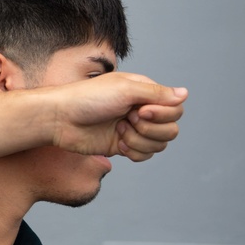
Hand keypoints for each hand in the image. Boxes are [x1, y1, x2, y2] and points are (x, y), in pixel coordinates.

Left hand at [51, 73, 187, 161]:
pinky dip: (135, 153)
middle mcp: (141, 110)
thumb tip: (185, 94)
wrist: (59, 119)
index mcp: (144, 93)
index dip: (163, 114)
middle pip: (171, 129)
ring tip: (119, 132)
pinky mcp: (122, 145)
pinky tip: (118, 144)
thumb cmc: (88, 98)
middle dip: (151, 129)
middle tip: (127, 121)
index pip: (175, 108)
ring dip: (140, 141)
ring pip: (158, 145)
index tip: (139, 111)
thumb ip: (156, 93)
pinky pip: (144, 155)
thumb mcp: (124, 90)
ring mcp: (132, 129)